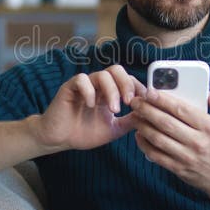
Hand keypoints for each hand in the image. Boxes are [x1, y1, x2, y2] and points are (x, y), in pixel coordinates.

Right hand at [31, 65, 145, 151]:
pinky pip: (81, 80)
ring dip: (112, 91)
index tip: (145, 100)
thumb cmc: (84, 133)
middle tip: (129, 102)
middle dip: (126, 84)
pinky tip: (91, 105)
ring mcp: (84, 85)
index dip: (138, 87)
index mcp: (109, 92)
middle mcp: (98, 85)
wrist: (59, 139)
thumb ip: (130, 121)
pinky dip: (89, 91)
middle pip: (117, 70)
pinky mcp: (69, 88)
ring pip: (102, 74)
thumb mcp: (114, 129)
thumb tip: (150, 116)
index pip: (127, 79)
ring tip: (114, 110)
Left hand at [130, 90, 209, 198]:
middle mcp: (197, 142)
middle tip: (136, 101)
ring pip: (158, 138)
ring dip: (143, 126)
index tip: (150, 92)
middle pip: (166, 123)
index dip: (163, 100)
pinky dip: (145, 145)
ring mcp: (186, 156)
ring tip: (134, 116)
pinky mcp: (179, 168)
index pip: (182, 110)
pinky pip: (157, 156)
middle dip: (147, 110)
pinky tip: (139, 135)